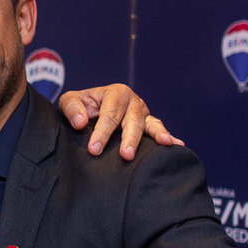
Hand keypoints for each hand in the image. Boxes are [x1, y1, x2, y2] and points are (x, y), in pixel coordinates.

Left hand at [58, 84, 183, 160]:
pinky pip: (158, 129)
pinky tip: (178, 145)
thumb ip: (72, 108)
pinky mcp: (148, 124)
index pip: (109, 114)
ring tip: (165, 143)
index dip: (102, 132)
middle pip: (133, 120)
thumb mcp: (69, 101)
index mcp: (115, 93)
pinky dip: (168, 136)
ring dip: (157, 135)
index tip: (94, 149)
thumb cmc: (80, 106)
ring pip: (150, 124)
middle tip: (125, 155)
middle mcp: (133, 102)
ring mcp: (143, 113)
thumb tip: (80, 123)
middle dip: (129, 138)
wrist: (88, 110)